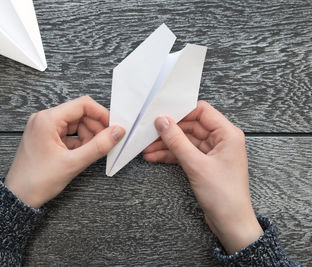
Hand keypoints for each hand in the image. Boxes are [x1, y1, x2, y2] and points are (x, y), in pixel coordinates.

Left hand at [5, 96, 124, 208]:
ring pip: (75, 124)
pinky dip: (78, 142)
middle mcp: (44, 119)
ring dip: (88, 136)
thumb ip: (98, 146)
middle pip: (80, 114)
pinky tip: (82, 154)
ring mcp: (44, 128)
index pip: (82, 105)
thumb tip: (116, 132)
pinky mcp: (45, 138)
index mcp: (47, 119)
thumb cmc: (37, 180)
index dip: (101, 114)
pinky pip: (68, 134)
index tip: (113, 127)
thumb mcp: (73, 163)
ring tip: (92, 152)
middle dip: (95, 128)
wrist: (18, 197)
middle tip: (106, 142)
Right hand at [143, 100, 262, 253]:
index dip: (182, 111)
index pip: (202, 111)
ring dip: (167, 144)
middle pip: (191, 126)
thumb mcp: (196, 165)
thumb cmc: (225, 196)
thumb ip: (177, 141)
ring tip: (148, 148)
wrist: (230, 223)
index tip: (163, 115)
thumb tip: (163, 122)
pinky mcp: (204, 164)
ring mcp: (212, 152)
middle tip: (150, 132)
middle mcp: (221, 140)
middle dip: (170, 130)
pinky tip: (155, 157)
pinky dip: (171, 155)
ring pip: (185, 141)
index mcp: (228, 134)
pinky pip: (185, 153)